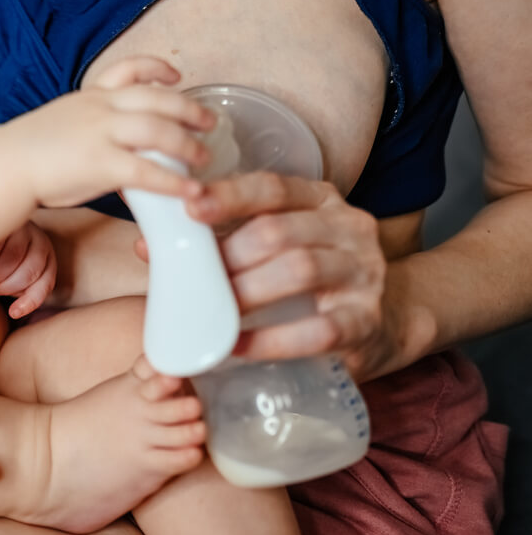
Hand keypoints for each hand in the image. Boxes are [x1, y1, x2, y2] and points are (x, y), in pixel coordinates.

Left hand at [0, 222, 56, 317]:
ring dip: (9, 287)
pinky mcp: (50, 265)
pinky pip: (46, 286)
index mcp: (7, 221)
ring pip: (31, 271)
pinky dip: (29, 302)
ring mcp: (43, 247)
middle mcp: (29, 231)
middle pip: (15, 255)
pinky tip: (14, 312)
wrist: (1, 248)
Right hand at [2, 56, 212, 208]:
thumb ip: (89, 123)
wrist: (4, 165)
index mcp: (91, 96)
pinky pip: (148, 171)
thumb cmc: (28, 151)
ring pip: (160, 131)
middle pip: (158, 99)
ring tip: (203, 157)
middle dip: (190, 109)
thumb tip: (111, 139)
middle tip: (209, 123)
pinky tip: (189, 191)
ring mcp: (102, 134)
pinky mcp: (101, 164)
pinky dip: (175, 183)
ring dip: (188, 145)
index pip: (130, 69)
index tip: (176, 76)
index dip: (158, 69)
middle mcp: (100, 108)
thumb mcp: (61, 120)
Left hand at [178, 172, 401, 381]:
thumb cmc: (311, 279)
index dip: (228, 196)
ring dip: (246, 292)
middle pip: (278, 231)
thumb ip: (219, 243)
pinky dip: (271, 339)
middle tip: (193, 280)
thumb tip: (148, 247)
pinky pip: (318, 329)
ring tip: (213, 312)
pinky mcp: (368, 321)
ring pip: (299, 270)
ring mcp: (364, 273)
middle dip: (228, 256)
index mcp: (319, 199)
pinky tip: (238, 346)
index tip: (189, 207)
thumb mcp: (274, 248)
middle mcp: (348, 227)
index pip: (271, 187)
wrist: (385, 321)